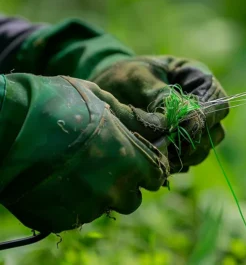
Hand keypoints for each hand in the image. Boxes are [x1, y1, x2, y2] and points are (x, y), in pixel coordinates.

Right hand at [0, 74, 168, 232]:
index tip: (142, 162)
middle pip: (132, 198)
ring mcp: (87, 207)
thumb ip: (129, 117)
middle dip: (125, 185)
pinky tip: (57, 181)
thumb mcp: (99, 99)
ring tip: (76, 170)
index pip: (157, 176)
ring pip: (104, 207)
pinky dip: (72, 202)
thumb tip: (151, 125)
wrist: (5, 125)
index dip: (151, 168)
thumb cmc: (56, 103)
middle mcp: (114, 189)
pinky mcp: (60, 219)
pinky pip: (76, 215)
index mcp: (130, 160)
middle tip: (106, 166)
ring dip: (98, 193)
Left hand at [91, 56, 228, 171]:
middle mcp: (203, 105)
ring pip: (203, 149)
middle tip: (168, 144)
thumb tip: (176, 121)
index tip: (179, 128)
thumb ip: (159, 95)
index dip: (204, 119)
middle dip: (193, 141)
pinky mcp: (182, 143)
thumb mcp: (138, 77)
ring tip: (158, 152)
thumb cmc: (125, 75)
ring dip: (184, 155)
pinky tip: (155, 157)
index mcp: (199, 80)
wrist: (111, 88)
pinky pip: (187, 160)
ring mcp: (194, 127)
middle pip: (215, 130)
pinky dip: (174, 162)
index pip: (218, 104)